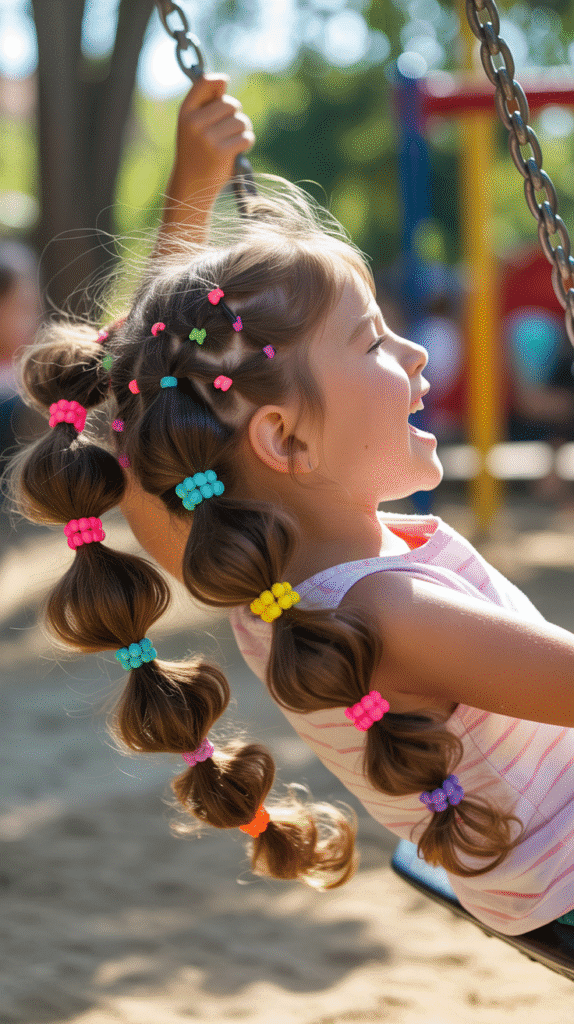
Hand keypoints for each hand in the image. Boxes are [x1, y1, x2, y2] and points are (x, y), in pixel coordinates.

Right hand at [169, 73, 255, 199]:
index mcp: (185, 113)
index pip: (204, 83)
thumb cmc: (196, 154)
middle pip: (230, 104)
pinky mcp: (221, 152)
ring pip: (240, 121)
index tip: (224, 85)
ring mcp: (207, 138)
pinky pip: (245, 137)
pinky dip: (247, 142)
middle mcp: (194, 123)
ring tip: (235, 140)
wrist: (192, 187)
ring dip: (243, 129)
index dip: (219, 81)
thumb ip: (205, 106)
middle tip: (232, 128)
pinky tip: (239, 149)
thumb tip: (223, 82)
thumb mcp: (192, 128)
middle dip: (236, 114)